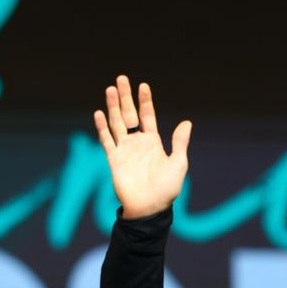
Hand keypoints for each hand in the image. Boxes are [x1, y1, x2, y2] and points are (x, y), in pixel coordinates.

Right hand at [93, 75, 191, 218]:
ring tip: (110, 89)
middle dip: (125, 97)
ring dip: (113, 107)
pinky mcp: (114, 160)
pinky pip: (107, 140)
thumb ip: (179, 143)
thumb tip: (187, 122)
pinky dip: (102, 127)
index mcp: (153, 142)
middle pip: (129, 114)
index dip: (145, 101)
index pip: (147, 116)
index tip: (143, 85)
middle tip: (121, 79)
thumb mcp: (178, 163)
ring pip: (117, 123)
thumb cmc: (167, 189)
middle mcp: (137, 143)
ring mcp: (124, 150)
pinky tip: (99, 113)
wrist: (149, 208)